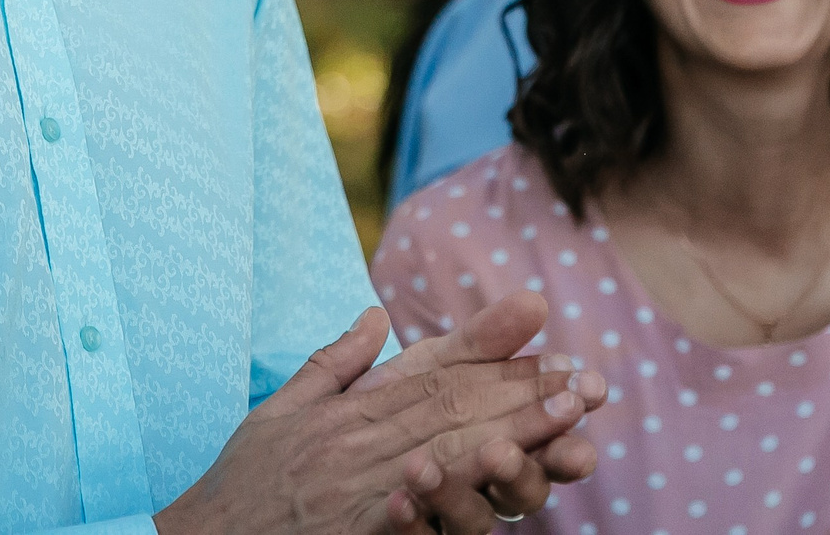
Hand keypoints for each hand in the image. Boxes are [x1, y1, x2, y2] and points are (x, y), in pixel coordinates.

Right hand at [154, 292, 603, 534]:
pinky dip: (454, 487)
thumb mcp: (282, 406)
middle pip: (455, 402)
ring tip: (568, 418)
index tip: (540, 316)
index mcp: (350, 406)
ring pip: (449, 447)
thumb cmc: (246, 478)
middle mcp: (361, 436)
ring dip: (512, 430)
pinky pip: (413, 505)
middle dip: (523, 386)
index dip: (489, 343)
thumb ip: (333, 362)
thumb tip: (375, 315)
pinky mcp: (359, 526)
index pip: (432, 365)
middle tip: (583, 374)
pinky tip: (497, 474)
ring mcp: (363, 483)